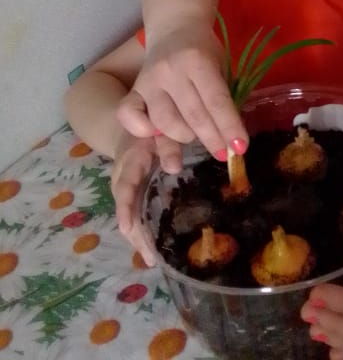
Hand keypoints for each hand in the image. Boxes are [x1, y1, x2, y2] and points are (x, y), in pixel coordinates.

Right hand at [111, 130, 181, 266]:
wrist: (132, 126)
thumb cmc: (151, 127)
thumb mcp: (159, 130)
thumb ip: (167, 145)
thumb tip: (174, 168)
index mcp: (129, 162)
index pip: (124, 186)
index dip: (125, 207)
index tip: (126, 227)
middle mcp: (122, 180)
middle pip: (126, 210)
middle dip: (136, 235)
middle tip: (151, 257)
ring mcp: (125, 191)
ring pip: (129, 218)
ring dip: (139, 240)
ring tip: (154, 260)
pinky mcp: (133, 197)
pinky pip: (135, 217)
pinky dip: (142, 234)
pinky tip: (155, 252)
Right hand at [116, 24, 245, 156]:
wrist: (174, 27)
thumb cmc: (203, 50)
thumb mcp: (220, 64)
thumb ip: (222, 95)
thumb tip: (231, 136)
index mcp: (198, 61)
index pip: (216, 100)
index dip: (229, 127)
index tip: (240, 147)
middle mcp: (171, 71)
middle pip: (192, 116)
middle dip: (211, 139)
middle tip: (224, 153)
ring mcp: (149, 81)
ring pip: (164, 122)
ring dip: (183, 137)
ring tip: (195, 136)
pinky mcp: (134, 89)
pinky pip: (128, 115)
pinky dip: (140, 129)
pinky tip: (156, 135)